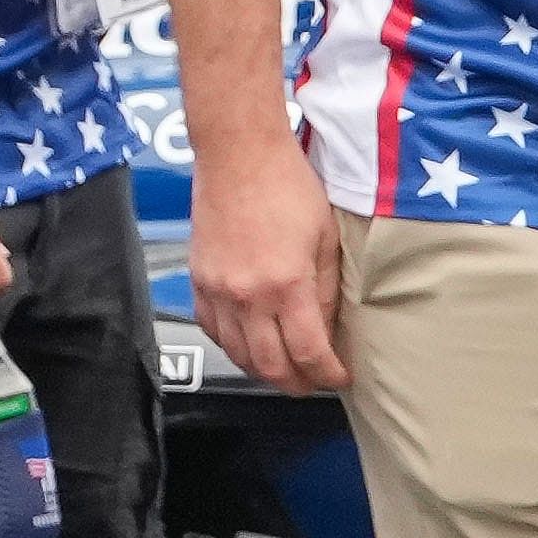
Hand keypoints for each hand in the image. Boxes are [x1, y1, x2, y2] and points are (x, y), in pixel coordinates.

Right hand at [186, 147, 351, 395]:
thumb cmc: (289, 186)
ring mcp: (217, 290)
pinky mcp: (198, 280)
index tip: (339, 378)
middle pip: (270, 365)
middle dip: (297, 384)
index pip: (308, 353)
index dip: (327, 374)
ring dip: (264, 371)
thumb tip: (327, 331)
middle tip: (314, 384)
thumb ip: (326, 290)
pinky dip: (234, 347)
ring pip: (238, 354)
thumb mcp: (326, 238)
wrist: (238, 153)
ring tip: (286, 371)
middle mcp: (246, 295)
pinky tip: (251, 345)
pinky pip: (213, 330)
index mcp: (285, 284)